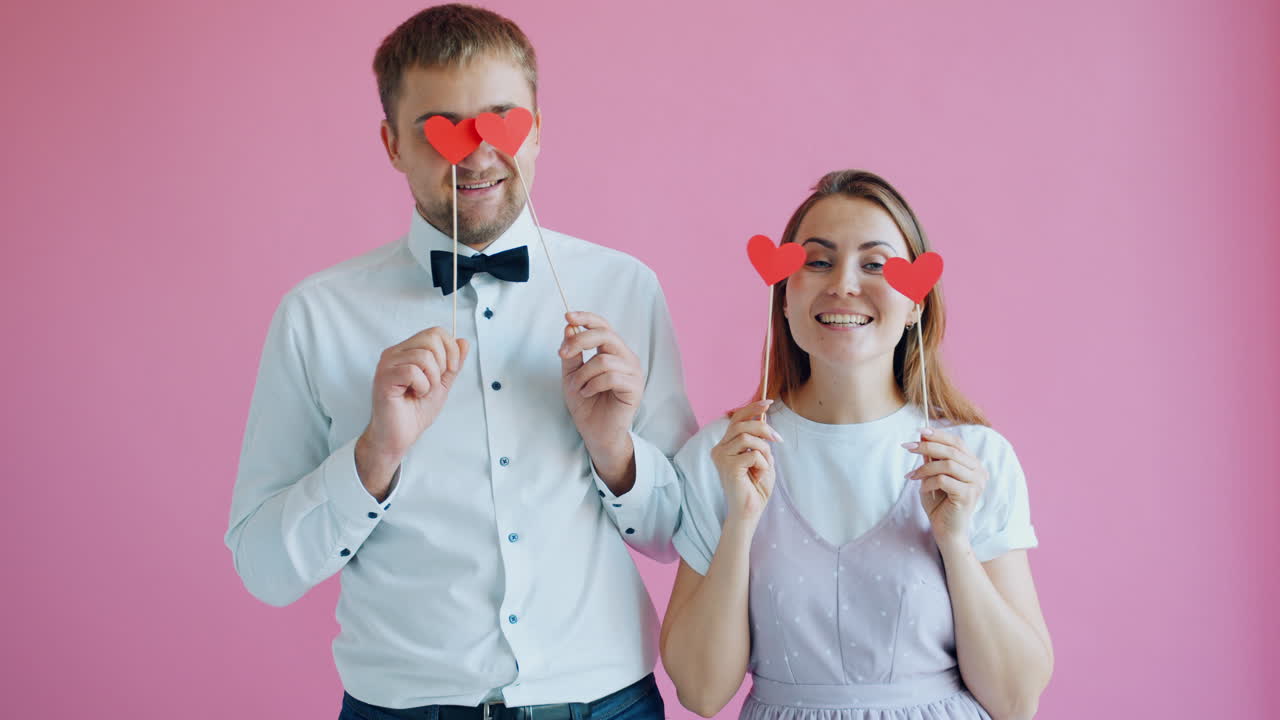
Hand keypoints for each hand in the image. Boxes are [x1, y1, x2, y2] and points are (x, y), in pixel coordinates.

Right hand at [357, 328, 469, 497]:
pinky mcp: (384, 378)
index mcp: (407, 350)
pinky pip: (412, 371)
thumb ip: (453, 363)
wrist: (400, 435)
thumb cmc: (416, 411)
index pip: (436, 332)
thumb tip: (463, 342)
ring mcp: (387, 364)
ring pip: (424, 356)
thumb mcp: (442, 383)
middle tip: (432, 384)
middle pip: (431, 339)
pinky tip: (414, 395)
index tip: (451, 369)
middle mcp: (394, 353)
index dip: (451, 350)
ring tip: (421, 392)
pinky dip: (422, 386)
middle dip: (442, 365)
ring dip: (431, 379)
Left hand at [559, 311, 643, 478]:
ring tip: (579, 388)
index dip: (586, 318)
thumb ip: (572, 353)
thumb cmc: (586, 404)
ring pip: (604, 360)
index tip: (567, 316)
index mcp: (613, 351)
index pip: (603, 326)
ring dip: (583, 375)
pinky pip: (611, 377)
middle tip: (563, 354)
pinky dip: (592, 385)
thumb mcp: (571, 374)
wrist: (595, 433)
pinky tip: (588, 393)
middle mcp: (626, 358)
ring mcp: (634, 372)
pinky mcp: (635, 387)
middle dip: (580, 341)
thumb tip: (569, 327)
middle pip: (606, 335)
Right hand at [710, 401, 780, 525]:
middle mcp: (719, 449)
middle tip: (778, 439)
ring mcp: (721, 457)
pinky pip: (752, 454)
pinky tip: (759, 475)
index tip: (769, 402)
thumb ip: (759, 440)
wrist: (749, 511)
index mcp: (725, 445)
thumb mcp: (761, 458)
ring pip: (747, 437)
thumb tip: (763, 419)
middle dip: (763, 427)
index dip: (752, 408)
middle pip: (741, 423)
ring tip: (766, 465)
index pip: (735, 418)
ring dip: (764, 450)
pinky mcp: (728, 466)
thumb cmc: (755, 487)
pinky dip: (763, 463)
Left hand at [903, 427, 986, 550]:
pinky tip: (922, 488)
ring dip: (925, 467)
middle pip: (952, 450)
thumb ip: (932, 458)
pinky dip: (928, 482)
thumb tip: (923, 435)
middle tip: (907, 446)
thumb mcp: (933, 476)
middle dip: (927, 446)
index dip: (938, 435)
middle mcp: (979, 472)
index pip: (957, 442)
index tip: (920, 431)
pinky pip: (944, 480)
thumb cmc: (940, 504)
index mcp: (973, 464)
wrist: (946, 531)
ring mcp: (976, 484)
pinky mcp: (968, 495)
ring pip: (948, 464)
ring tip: (912, 476)